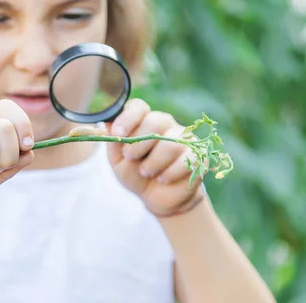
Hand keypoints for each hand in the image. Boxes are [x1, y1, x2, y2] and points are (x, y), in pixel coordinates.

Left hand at [108, 99, 203, 216]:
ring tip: (146, 173)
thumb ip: (113, 140)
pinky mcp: (198, 155)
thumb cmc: (135, 174)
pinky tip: (163, 179)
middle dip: (139, 142)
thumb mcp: (118, 159)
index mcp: (144, 121)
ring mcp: (184, 139)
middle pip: (156, 121)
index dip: (128, 118)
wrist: (157, 198)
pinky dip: (171, 172)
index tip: (118, 133)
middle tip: (130, 157)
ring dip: (153, 162)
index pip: (139, 107)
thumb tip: (106, 122)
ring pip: (170, 143)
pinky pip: (187, 159)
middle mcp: (166, 125)